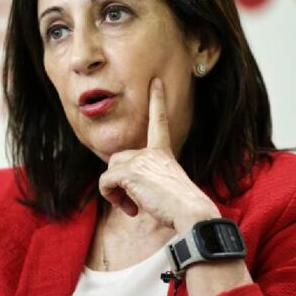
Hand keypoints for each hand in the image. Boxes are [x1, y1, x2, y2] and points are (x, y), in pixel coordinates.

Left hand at [98, 78, 219, 233]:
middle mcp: (152, 152)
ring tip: (134, 208)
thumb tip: (122, 184)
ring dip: (115, 193)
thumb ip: (147, 179)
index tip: (155, 81)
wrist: (191, 213)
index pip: (159, 121)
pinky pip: (105, 183)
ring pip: (110, 171)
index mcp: (164, 152)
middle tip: (134, 203)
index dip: (157, 100)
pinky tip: (130, 209)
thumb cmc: (182, 208)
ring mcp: (140, 159)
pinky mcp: (129, 171)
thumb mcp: (166, 187)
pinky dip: (111, 197)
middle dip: (118, 182)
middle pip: (118, 158)